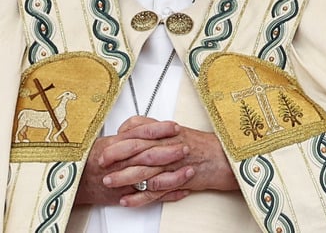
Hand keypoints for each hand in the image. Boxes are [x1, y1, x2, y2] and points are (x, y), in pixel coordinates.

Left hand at [75, 116, 237, 207]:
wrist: (225, 158)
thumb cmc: (202, 145)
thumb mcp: (175, 130)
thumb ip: (153, 127)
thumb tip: (131, 126)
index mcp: (166, 133)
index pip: (138, 132)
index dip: (120, 138)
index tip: (105, 143)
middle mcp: (168, 147)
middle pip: (138, 149)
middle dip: (116, 156)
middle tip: (100, 162)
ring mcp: (173, 165)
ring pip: (144, 171)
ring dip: (124, 177)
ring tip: (109, 182)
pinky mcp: (178, 182)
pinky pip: (156, 191)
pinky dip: (140, 197)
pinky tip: (128, 200)